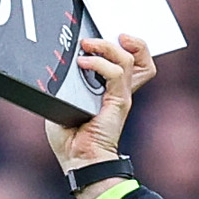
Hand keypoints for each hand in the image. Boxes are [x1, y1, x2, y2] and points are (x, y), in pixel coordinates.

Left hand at [46, 34, 154, 184]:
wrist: (78, 162)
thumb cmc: (69, 140)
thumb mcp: (62, 105)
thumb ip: (66, 85)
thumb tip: (59, 66)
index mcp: (109, 89)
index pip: (126, 59)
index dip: (119, 44)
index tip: (97, 35)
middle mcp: (120, 89)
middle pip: (139, 55)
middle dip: (125, 39)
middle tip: (94, 36)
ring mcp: (121, 94)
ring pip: (129, 58)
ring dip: (107, 46)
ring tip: (88, 45)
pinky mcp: (120, 101)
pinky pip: (117, 73)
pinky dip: (100, 64)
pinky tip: (83, 63)